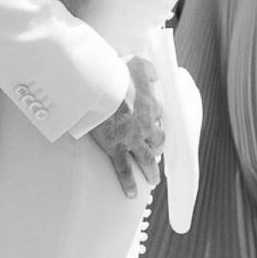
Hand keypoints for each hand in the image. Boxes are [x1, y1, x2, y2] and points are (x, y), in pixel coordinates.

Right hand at [87, 56, 164, 197]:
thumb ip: (147, 69)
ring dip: (151, 170)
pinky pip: (124, 170)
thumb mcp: (136, 64)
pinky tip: (133, 194)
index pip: (158, 113)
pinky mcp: (115, 148)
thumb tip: (155, 75)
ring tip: (154, 179)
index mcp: (149, 105)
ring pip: (146, 158)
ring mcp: (131, 139)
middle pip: (157, 138)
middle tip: (156, 151)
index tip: (153, 119)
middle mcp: (145, 125)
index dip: (155, 116)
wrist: (98, 89)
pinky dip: (129, 183)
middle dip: (158, 145)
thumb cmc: (114, 73)